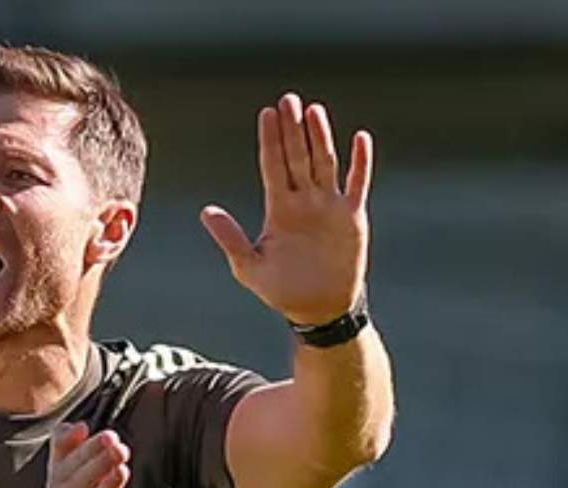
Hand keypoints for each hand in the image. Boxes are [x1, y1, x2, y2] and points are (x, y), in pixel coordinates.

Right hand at [32, 422, 129, 487]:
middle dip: (99, 462)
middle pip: (79, 479)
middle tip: (119, 447)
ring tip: (121, 469)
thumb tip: (80, 425)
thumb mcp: (58, 474)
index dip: (90, 447)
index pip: (71, 461)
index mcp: (58, 480)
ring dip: (105, 486)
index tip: (109, 435)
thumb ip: (66, 446)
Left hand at [201, 93, 373, 326]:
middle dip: (292, 129)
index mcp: (279, 209)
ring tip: (313, 110)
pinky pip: (358, 183)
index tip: (266, 114)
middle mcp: (304, 201)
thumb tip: (206, 211)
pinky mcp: (352, 216)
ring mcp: (329, 206)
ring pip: (325, 163)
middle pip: (297, 157)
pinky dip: (361, 162)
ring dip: (320, 137)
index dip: (270, 140)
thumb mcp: (248, 266)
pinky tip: (360, 138)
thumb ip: (229, 237)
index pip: (273, 166)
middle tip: (287, 99)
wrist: (317, 309)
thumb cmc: (282, 290)